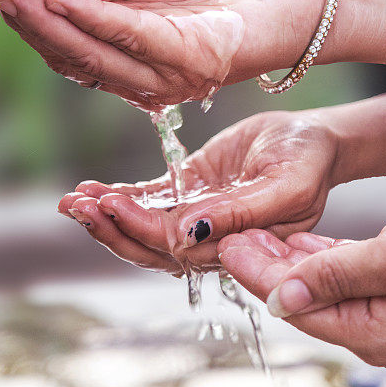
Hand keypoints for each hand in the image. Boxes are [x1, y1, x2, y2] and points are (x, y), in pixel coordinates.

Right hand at [0, 0, 339, 108]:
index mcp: (135, 53)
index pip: (72, 46)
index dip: (33, 21)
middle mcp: (148, 73)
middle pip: (75, 57)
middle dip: (31, 25)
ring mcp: (171, 71)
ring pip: (97, 54)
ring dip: (51, 26)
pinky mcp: (196, 57)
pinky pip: (136, 38)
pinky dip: (97, 19)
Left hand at [57, 109, 339, 275]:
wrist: (313, 138)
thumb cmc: (307, 161)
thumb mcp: (284, 185)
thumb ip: (239, 213)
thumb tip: (187, 236)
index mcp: (232, 243)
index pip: (174, 248)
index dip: (138, 228)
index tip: (110, 204)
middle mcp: (208, 235)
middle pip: (149, 243)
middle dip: (110, 227)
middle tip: (76, 207)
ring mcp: (196, 213)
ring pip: (143, 224)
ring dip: (106, 214)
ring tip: (72, 200)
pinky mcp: (189, 190)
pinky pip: (149, 199)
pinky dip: (119, 195)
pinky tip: (91, 188)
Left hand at [218, 207, 385, 372]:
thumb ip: (339, 277)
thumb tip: (285, 297)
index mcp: (374, 331)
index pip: (297, 307)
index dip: (258, 277)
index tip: (229, 252)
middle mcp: (375, 326)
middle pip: (302, 297)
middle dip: (262, 266)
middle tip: (231, 240)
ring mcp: (382, 306)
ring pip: (319, 283)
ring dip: (283, 258)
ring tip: (252, 235)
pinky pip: (342, 273)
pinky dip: (314, 255)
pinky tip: (294, 241)